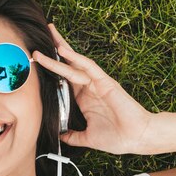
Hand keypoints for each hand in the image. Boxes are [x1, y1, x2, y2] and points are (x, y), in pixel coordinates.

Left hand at [33, 24, 155, 154]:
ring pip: (75, 63)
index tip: (38, 61)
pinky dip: (76, 58)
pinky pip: (89, 67)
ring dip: (61, 50)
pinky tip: (63, 51)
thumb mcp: (88, 138)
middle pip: (68, 65)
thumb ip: (73, 136)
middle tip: (42, 37)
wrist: (136, 139)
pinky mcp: (106, 82)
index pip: (64, 79)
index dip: (52, 69)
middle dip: (55, 51)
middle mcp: (89, 88)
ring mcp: (97, 83)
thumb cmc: (117, 138)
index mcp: (84, 99)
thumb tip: (61, 137)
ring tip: (49, 36)